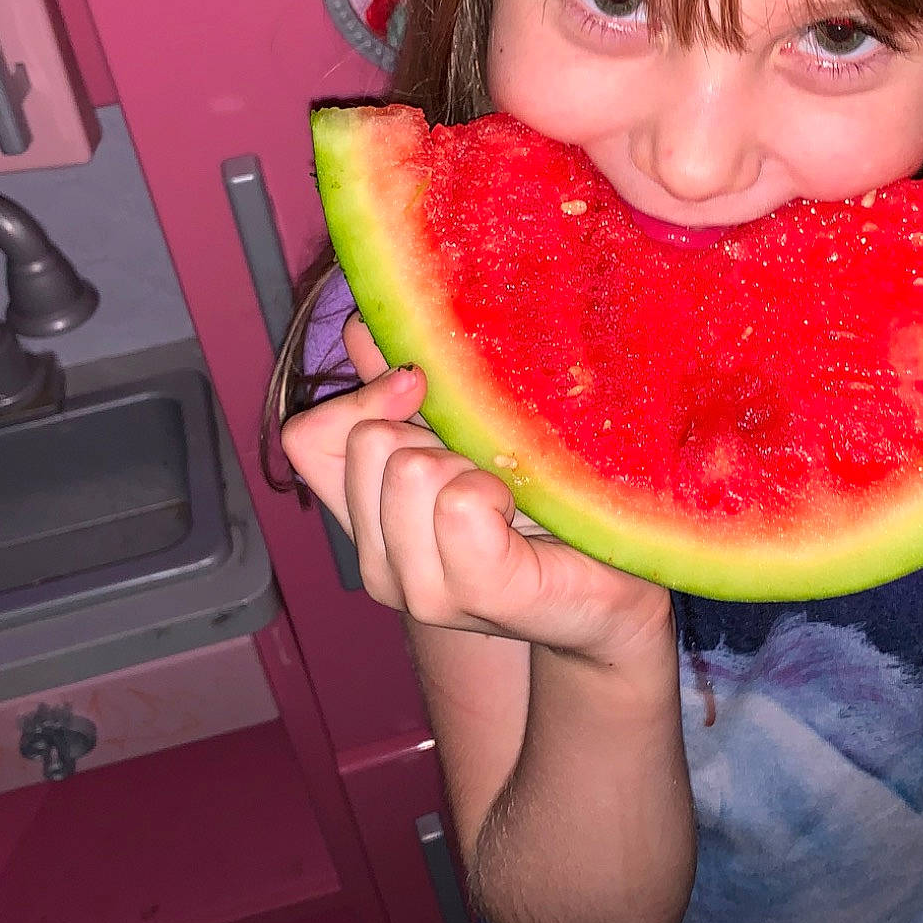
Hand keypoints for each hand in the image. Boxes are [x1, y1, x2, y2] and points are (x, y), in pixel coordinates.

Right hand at [280, 315, 671, 659]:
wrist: (615, 584)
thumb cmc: (541, 509)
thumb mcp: (463, 441)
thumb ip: (406, 395)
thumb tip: (362, 327)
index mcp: (367, 522)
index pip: (306, 440)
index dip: (357, 398)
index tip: (418, 384)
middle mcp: (378, 566)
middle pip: (370, 443)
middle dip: (435, 434)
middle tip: (489, 467)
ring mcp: (421, 591)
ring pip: (412, 469)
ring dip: (472, 463)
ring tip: (510, 493)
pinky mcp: (480, 594)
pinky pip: (460, 503)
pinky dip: (496, 490)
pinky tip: (520, 508)